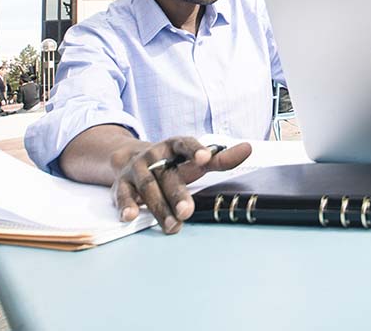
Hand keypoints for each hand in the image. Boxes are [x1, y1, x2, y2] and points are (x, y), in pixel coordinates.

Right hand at [109, 137, 251, 233]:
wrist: (130, 160)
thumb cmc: (172, 164)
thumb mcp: (194, 160)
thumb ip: (220, 159)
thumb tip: (248, 148)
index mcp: (175, 146)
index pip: (185, 144)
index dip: (195, 150)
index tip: (206, 158)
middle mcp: (155, 156)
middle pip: (168, 176)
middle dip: (177, 194)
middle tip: (187, 212)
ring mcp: (137, 170)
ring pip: (148, 188)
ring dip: (159, 208)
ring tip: (172, 226)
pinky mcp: (121, 184)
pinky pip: (122, 194)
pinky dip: (126, 205)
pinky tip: (130, 216)